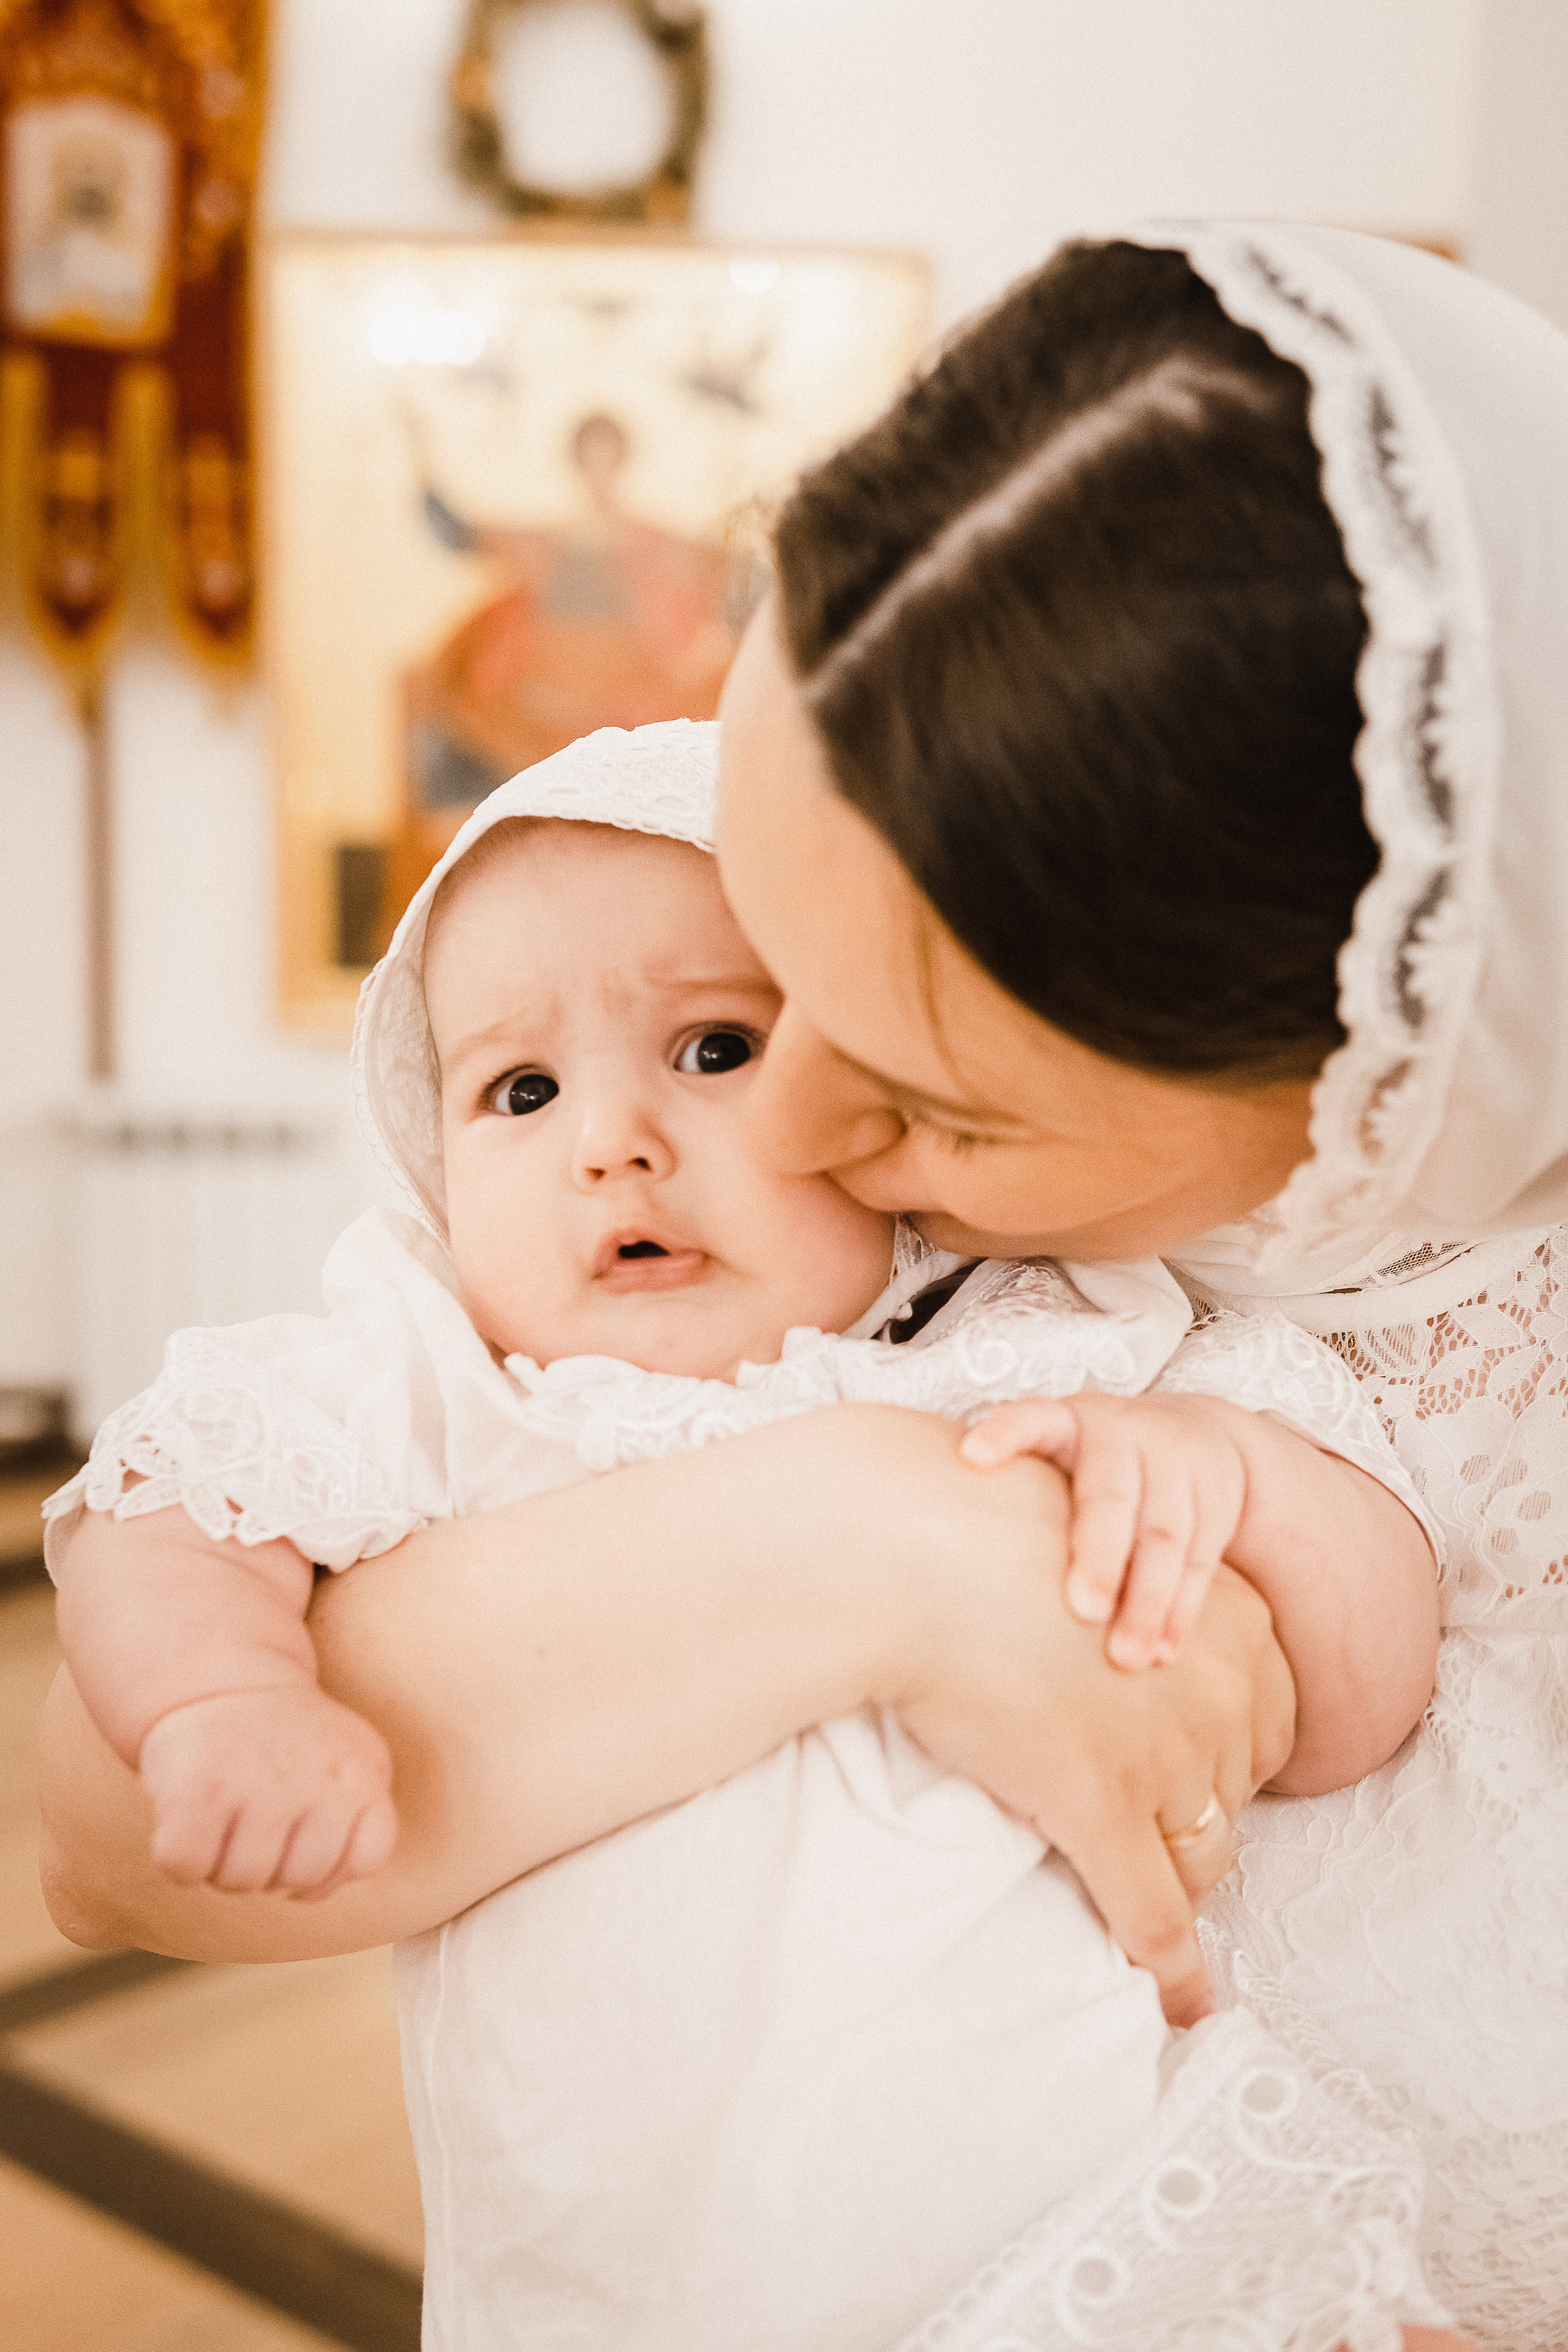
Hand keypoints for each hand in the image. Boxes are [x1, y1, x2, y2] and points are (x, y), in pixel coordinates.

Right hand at [138, 1684, 397, 1895]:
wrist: (218, 1678)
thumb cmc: (284, 1743)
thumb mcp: (345, 1766)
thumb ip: (356, 1827)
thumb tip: (323, 1888)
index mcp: (363, 1771)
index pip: (364, 1861)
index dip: (328, 1868)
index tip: (302, 1836)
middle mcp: (319, 1776)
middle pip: (298, 1880)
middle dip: (271, 1867)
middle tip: (254, 1819)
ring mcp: (260, 1783)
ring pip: (241, 1881)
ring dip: (223, 1864)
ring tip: (224, 1812)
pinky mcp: (200, 1789)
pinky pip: (186, 1869)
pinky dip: (179, 1858)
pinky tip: (189, 1816)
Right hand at [839, 1410, 1293, 2025]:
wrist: (924, 1552)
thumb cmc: (993, 1538)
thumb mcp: (1107, 1559)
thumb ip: (1145, 1609)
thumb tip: (1130, 1656)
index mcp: (1234, 1621)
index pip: (1270, 1720)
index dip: (1231, 1759)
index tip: (1193, 1774)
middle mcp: (1222, 1690)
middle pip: (1236, 1791)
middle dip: (1200, 1818)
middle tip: (1154, 1828)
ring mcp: (1165, 1757)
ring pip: (1200, 1857)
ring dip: (1179, 1884)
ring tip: (1155, 1905)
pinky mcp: (1102, 1809)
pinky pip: (1152, 1915)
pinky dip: (1172, 1972)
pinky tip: (1182, 2007)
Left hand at [961, 1392, 1249, 1669]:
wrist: (1197, 1433)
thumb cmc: (1090, 1464)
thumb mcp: (1055, 1450)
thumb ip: (1011, 1485)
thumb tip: (920, 1537)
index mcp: (1069, 1420)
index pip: (1032, 1418)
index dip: (1004, 1434)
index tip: (969, 1457)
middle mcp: (1124, 1436)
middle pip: (1110, 1494)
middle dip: (1100, 1552)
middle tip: (1082, 1609)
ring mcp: (1176, 1465)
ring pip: (1164, 1534)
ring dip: (1147, 1599)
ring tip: (1127, 1658)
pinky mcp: (1216, 1500)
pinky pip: (1199, 1558)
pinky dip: (1182, 1609)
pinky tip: (1165, 1651)